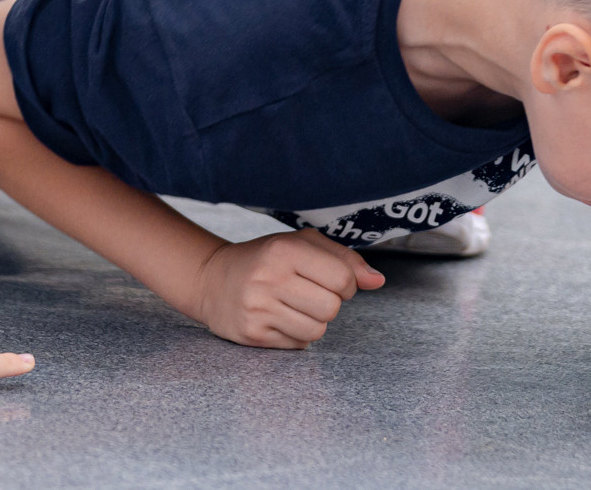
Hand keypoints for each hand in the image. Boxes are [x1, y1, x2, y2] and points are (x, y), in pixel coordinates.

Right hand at [194, 228, 383, 346]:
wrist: (212, 279)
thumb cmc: (266, 259)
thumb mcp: (301, 244)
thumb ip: (344, 259)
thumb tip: (378, 281)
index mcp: (285, 249)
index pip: (343, 278)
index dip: (347, 283)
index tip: (333, 280)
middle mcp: (269, 278)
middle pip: (331, 308)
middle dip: (329, 304)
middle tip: (310, 294)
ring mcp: (258, 308)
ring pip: (316, 331)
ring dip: (313, 322)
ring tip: (294, 306)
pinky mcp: (252, 334)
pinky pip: (297, 345)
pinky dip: (296, 335)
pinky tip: (279, 318)